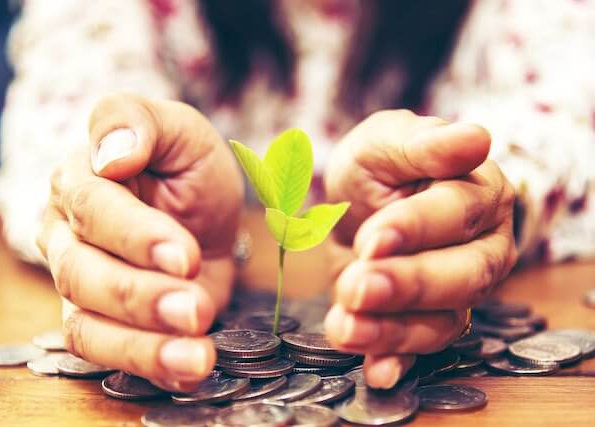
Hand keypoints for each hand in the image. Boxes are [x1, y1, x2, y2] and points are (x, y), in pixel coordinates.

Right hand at [37, 94, 242, 390]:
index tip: (184, 255)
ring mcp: (82, 285)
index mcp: (81, 182)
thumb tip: (111, 154)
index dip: (137, 237)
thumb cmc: (186, 167)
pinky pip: (108, 353)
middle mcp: (68, 237)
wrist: (203, 212)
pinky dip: (147, 365)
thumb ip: (137, 123)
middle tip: (195, 308)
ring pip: (87, 327)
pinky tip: (188, 367)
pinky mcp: (105, 322)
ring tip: (196, 357)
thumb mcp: (178, 130)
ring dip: (142, 347)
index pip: (94, 210)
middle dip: (141, 297)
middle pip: (82, 276)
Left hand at [323, 110, 516, 387]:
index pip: (457, 213)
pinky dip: (398, 360)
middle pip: (461, 275)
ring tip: (345, 327)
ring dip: (393, 329)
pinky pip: (422, 346)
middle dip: (407, 284)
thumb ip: (424, 143)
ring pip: (443, 319)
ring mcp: (460, 290)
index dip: (416, 228)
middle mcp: (482, 247)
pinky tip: (375, 371)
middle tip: (357, 286)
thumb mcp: (388, 141)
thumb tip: (476, 138)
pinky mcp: (432, 320)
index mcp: (479, 193)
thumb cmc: (380, 167)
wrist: (362, 204)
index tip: (373, 238)